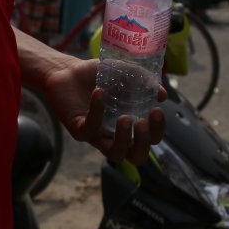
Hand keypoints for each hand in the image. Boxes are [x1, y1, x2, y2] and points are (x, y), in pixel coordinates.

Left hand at [43, 56, 164, 163]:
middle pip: (137, 157)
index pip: (150, 140)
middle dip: (144, 142)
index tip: (157, 110)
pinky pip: (90, 129)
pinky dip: (97, 111)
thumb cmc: (98, 76)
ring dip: (124, 139)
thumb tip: (161, 95)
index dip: (157, 130)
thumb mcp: (126, 74)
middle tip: (142, 122)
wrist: (67, 71)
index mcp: (130, 125)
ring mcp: (97, 136)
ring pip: (115, 155)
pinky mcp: (78, 130)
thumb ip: (145, 81)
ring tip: (125, 118)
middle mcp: (115, 135)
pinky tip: (99, 92)